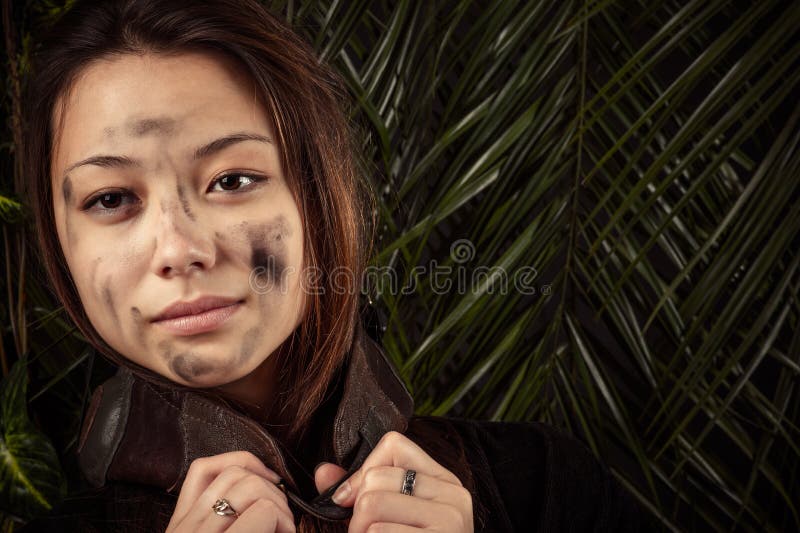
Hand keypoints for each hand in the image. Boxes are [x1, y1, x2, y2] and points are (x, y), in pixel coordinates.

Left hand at [166, 450, 295, 532]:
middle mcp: (196, 531)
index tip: (290, 530)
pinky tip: (249, 476)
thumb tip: (287, 525)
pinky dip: (230, 463)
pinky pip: (202, 470)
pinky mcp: (177, 517)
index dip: (285, 519)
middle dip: (276, 499)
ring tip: (270, 501)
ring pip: (230, 471)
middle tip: (283, 520)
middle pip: (249, 486)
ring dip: (260, 481)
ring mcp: (183, 522)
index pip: (263, 510)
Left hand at [315, 431, 472, 531]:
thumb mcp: (390, 517)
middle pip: (376, 479)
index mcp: (444, 483)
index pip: (394, 445)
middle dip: (356, 512)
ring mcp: (450, 524)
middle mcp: (455, 498)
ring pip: (371, 506)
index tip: (353, 500)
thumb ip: (358, 491)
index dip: (364, 470)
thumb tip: (323, 472)